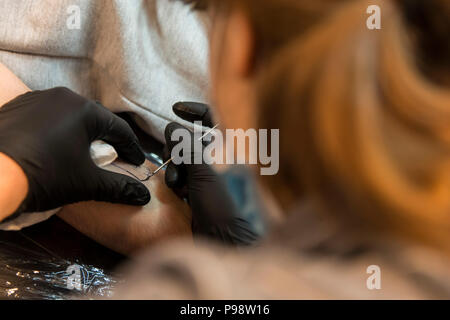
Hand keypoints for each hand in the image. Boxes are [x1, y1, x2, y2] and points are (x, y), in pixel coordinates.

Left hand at [0, 87, 149, 215]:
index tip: (136, 162)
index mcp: (84, 111)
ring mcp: (34, 100)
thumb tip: (143, 196)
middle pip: (94, 119)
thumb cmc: (44, 176)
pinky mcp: (14, 108)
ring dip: (79, 133)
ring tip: (80, 153)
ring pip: (68, 116)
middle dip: (106, 138)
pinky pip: (44, 117)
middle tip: (112, 158)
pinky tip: (50, 148)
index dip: (131, 148)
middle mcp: (61, 97)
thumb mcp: (87, 184)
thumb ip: (118, 188)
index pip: (119, 130)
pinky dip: (54, 131)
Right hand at [164, 102, 257, 245]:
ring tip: (177, 186)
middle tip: (176, 167)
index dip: (194, 109)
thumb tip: (172, 126)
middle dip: (175, 150)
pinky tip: (178, 194)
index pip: (209, 117)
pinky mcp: (196, 188)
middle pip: (186, 140)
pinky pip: (180, 175)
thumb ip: (186, 149)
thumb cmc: (217, 204)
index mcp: (220, 148)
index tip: (175, 109)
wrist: (222, 237)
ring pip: (180, 159)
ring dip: (175, 170)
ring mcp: (203, 173)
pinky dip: (176, 181)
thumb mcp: (201, 173)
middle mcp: (212, 157)